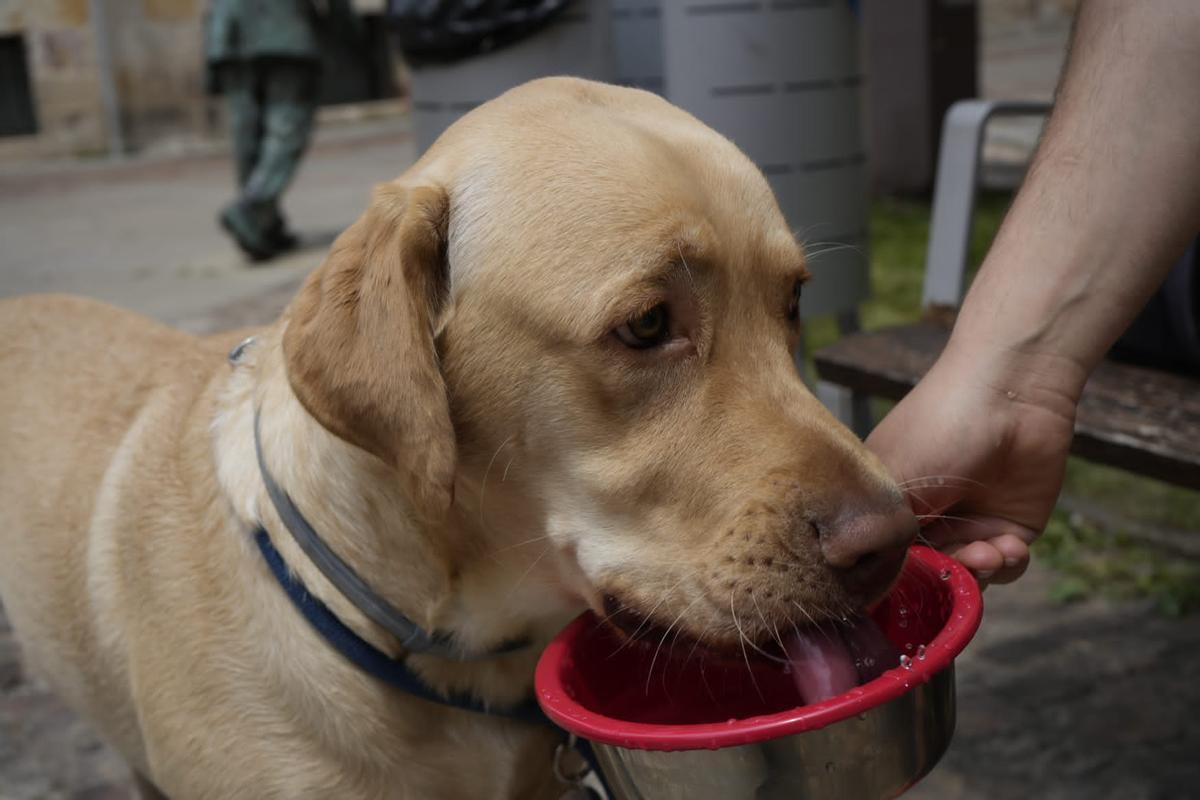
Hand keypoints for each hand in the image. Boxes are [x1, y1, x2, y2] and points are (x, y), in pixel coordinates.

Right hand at [866, 341, 1078, 585]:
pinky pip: (1006, 567)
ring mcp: (968, 524)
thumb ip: (880, 534)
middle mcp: (925, 519)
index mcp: (887, 506)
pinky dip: (1008, 563)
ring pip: (967, 575)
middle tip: (964, 559)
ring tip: (991, 550)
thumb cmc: (939, 426)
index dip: (897, 577)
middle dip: (946, 575)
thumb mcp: (897, 480)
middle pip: (927, 573)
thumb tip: (861, 580)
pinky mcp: (1010, 527)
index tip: (913, 582)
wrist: (1011, 395)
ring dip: (980, 570)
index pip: (883, 559)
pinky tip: (1010, 543)